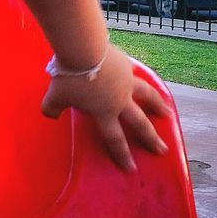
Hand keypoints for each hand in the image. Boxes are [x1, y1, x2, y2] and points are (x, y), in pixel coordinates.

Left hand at [40, 45, 172, 171]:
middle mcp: (120, 99)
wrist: (83, 49)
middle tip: (162, 149)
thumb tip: (50, 114)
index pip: (115, 139)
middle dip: (151, 138)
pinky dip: (140, 77)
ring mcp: (126, 81)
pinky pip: (134, 73)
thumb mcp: (55, 96)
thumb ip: (52, 108)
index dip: (122, 155)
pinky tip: (143, 76)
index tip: (132, 168)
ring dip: (157, 105)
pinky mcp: (125, 64)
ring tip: (166, 112)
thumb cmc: (69, 77)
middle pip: (139, 122)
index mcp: (104, 112)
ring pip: (147, 96)